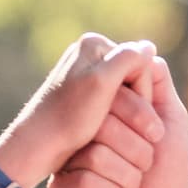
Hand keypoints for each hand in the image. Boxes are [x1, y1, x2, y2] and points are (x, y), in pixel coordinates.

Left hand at [0, 36, 153, 187]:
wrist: (38, 144)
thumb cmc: (69, 116)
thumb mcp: (101, 83)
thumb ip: (128, 58)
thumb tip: (149, 47)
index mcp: (94, 44)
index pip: (140, 65)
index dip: (143, 93)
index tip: (133, 118)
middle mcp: (89, 54)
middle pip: (133, 77)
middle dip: (135, 102)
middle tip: (129, 128)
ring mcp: (86, 74)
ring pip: (125, 92)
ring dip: (127, 113)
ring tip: (118, 131)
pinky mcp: (83, 94)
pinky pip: (113, 102)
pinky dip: (115, 117)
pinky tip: (107, 131)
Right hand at [54, 54, 187, 187]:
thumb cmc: (168, 173)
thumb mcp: (171, 123)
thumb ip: (158, 85)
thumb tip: (145, 49)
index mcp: (102, 115)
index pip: (111, 95)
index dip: (140, 115)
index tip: (157, 135)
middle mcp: (81, 134)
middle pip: (102, 124)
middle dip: (138, 150)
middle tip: (146, 166)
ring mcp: (68, 162)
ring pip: (96, 154)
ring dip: (128, 176)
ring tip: (131, 185)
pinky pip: (84, 181)